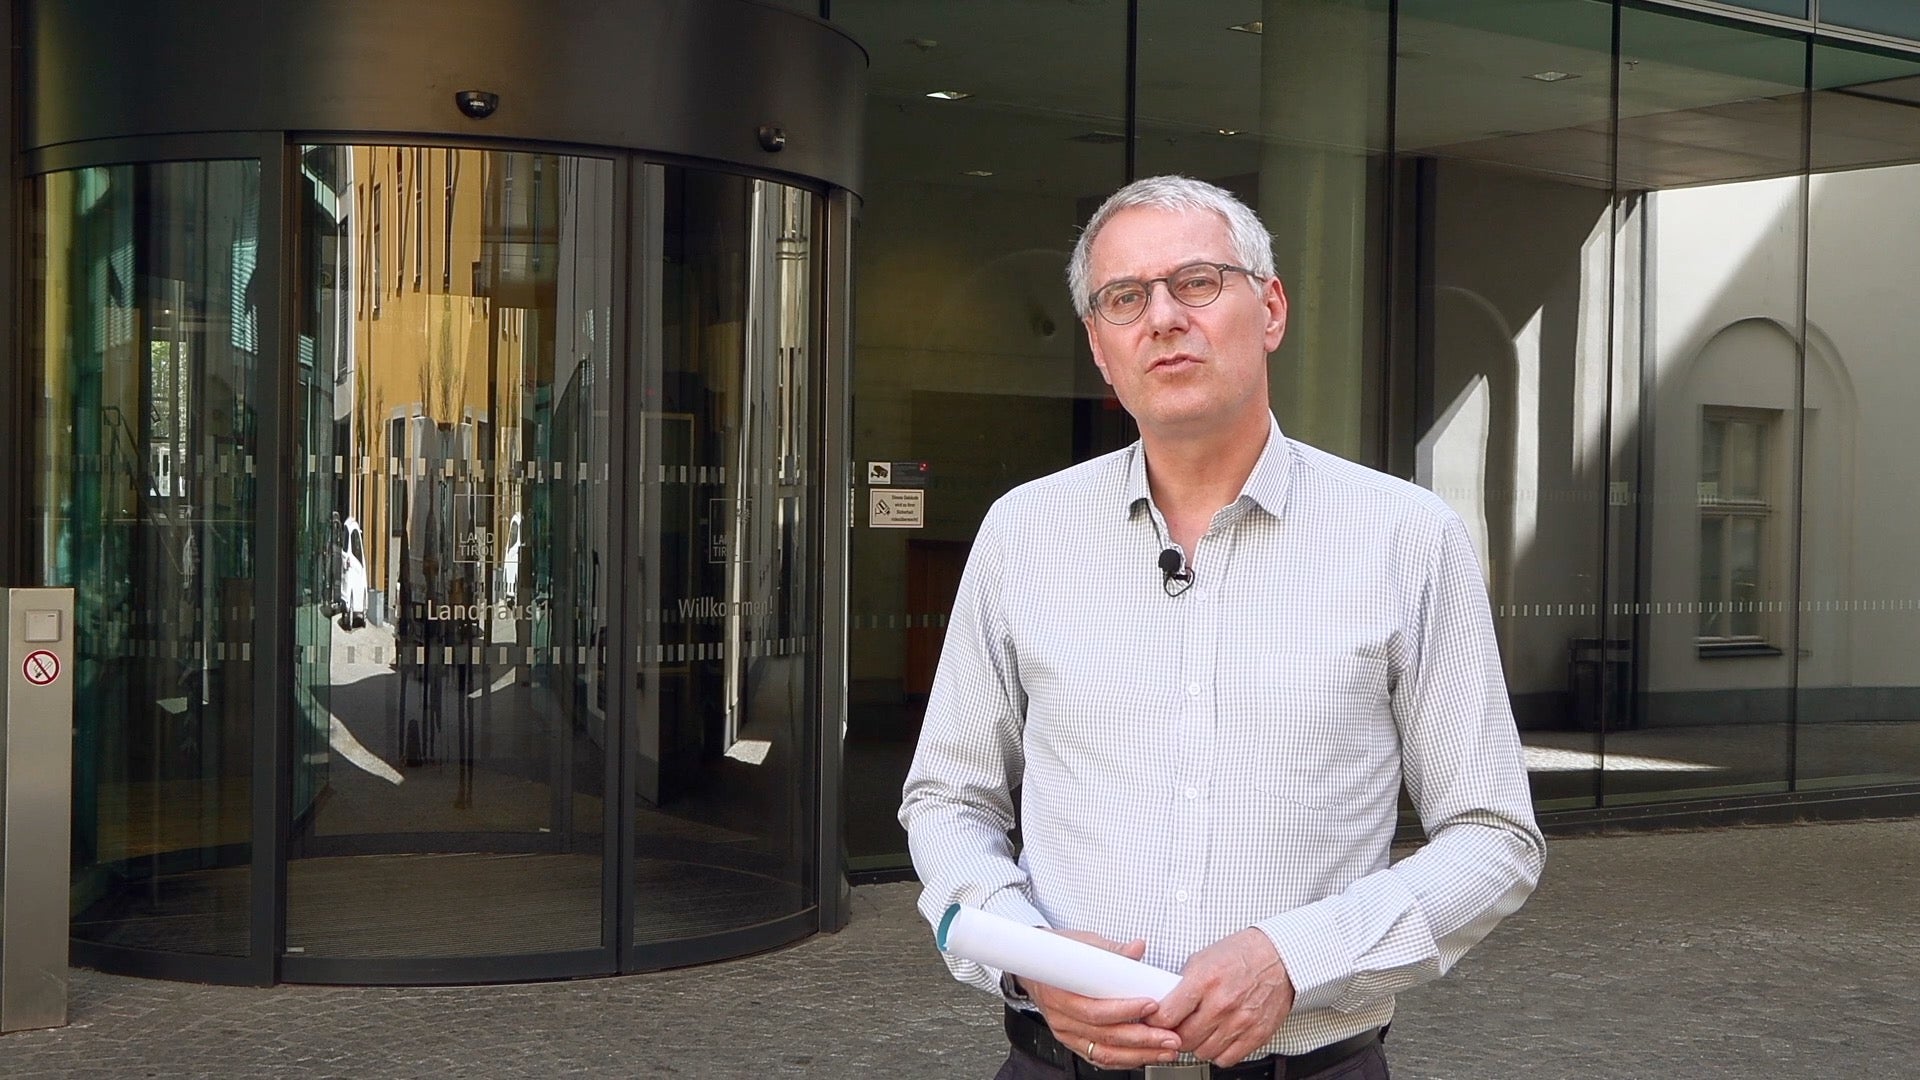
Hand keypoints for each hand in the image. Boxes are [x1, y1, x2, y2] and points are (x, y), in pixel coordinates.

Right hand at [1023, 931, 1182, 1069]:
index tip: (1151, 1006)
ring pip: (1105, 1052)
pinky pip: (1101, 1058)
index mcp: (1059, 993)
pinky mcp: (1074, 1042)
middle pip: (1105, 1035)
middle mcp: (1061, 1018)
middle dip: (1142, 1038)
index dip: (1125, 1011)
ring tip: (1165, 1049)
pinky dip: (1126, 1059)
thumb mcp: (1082, 943)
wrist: (1035, 967)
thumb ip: (1111, 950)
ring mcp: (1067, 1033)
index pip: (1094, 1009)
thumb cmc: (1058, 955)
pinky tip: (1146, 1055)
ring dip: (1139, 1053)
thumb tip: (1136, 948)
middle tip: (1169, 1036)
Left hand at [1147, 928, 1294, 1065]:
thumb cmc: (1241, 955)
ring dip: (1198, 1044)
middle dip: (1176, 1034)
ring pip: (1203, 1052)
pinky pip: (1227, 1059)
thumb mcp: (1202, 959)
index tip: (1155, 1019)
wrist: (1279, 957)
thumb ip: (1182, 985)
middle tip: (1178, 1026)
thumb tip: (1162, 1005)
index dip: (1155, 1020)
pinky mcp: (1257, 1034)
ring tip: (1201, 1030)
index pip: (1166, 1016)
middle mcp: (1222, 1003)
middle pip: (1183, 1038)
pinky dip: (1219, 1052)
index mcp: (1204, 980)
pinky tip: (1218, 1037)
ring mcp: (1241, 1021)